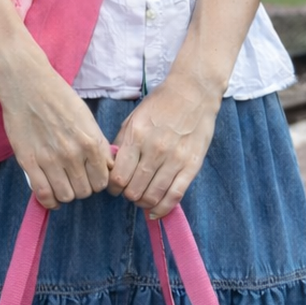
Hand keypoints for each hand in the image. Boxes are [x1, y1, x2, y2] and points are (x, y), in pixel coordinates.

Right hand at [0, 55, 113, 208]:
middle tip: (75, 179)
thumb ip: (98, 144)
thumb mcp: (87, 118)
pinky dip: (49, 201)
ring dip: (66, 194)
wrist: (27, 84)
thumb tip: (106, 166)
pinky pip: (43, 194)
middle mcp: (73, 154)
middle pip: (85, 191)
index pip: (103, 181)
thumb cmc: (59, 97)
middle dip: (82, 188)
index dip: (98, 182)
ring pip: (66, 196)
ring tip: (62, 184)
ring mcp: (50, 159)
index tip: (90, 177)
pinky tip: (50, 196)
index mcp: (91, 142)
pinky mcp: (29, 162)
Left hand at [108, 69, 221, 218]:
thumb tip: (112, 169)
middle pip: (134, 190)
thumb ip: (121, 144)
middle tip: (130, 191)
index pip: (118, 177)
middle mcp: (155, 150)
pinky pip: (175, 195)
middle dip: (128, 195)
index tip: (115, 187)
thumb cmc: (160, 105)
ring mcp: (175, 159)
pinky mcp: (191, 165)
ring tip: (142, 198)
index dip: (113, 188)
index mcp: (137, 137)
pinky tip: (156, 211)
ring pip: (152, 196)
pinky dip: (163, 209)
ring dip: (143, 203)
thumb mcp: (134, 119)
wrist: (193, 92)